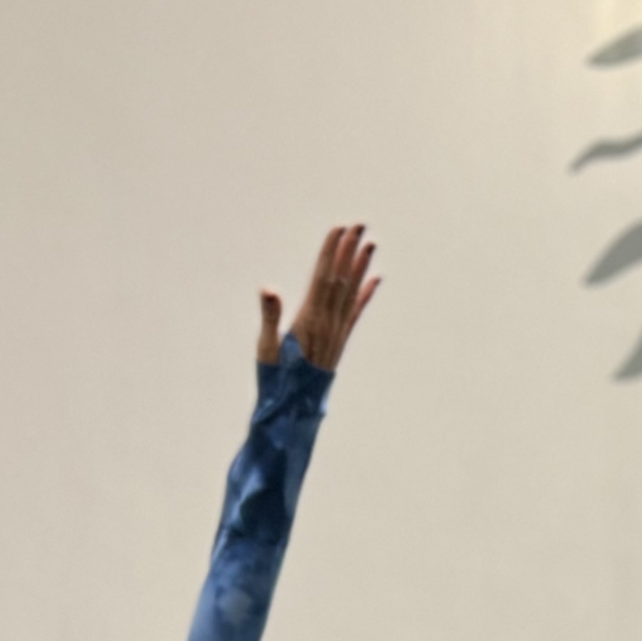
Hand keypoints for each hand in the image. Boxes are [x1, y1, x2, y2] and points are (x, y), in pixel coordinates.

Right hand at [258, 223, 380, 370]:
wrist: (294, 415)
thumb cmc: (275, 384)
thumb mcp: (265, 350)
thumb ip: (269, 317)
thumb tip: (268, 289)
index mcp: (310, 322)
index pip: (323, 278)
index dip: (331, 252)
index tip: (339, 229)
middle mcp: (329, 325)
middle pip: (342, 280)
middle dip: (350, 251)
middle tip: (360, 225)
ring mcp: (337, 334)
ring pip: (352, 293)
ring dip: (361, 267)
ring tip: (370, 244)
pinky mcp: (339, 342)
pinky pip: (356, 313)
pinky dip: (366, 294)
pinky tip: (375, 279)